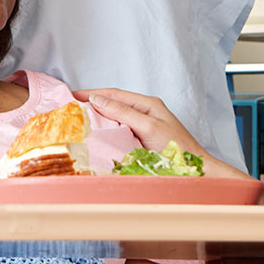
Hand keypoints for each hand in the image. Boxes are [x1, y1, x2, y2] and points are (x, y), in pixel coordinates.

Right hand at [74, 88, 208, 157]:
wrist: (194, 170)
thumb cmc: (177, 149)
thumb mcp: (148, 127)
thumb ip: (124, 113)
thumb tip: (98, 100)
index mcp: (148, 104)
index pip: (115, 94)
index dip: (92, 93)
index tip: (72, 95)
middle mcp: (145, 113)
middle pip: (113, 104)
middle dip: (92, 104)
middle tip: (70, 107)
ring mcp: (143, 126)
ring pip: (115, 118)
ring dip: (97, 118)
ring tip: (78, 120)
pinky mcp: (141, 141)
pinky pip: (119, 131)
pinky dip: (105, 131)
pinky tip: (96, 136)